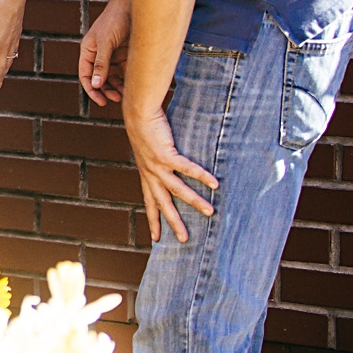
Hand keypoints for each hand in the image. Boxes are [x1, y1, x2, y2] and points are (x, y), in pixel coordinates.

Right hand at [80, 0, 130, 105]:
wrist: (133, 5)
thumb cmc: (115, 19)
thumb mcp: (106, 42)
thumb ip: (101, 64)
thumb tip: (95, 84)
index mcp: (88, 50)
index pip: (85, 74)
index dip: (91, 89)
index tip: (101, 101)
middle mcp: (98, 54)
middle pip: (98, 78)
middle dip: (106, 90)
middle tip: (116, 99)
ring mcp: (111, 55)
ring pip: (112, 77)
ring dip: (117, 87)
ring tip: (125, 95)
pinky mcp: (124, 54)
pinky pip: (123, 71)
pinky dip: (126, 79)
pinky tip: (132, 86)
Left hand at [125, 104, 218, 242]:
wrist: (137, 113)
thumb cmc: (145, 130)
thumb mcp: (148, 152)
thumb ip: (159, 163)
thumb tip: (171, 169)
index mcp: (146, 175)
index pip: (149, 202)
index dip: (153, 220)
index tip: (156, 238)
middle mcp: (150, 174)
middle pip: (163, 203)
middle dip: (173, 222)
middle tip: (184, 239)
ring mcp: (157, 165)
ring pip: (178, 189)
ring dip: (195, 202)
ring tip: (210, 212)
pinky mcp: (165, 154)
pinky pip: (187, 168)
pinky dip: (201, 176)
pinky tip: (214, 184)